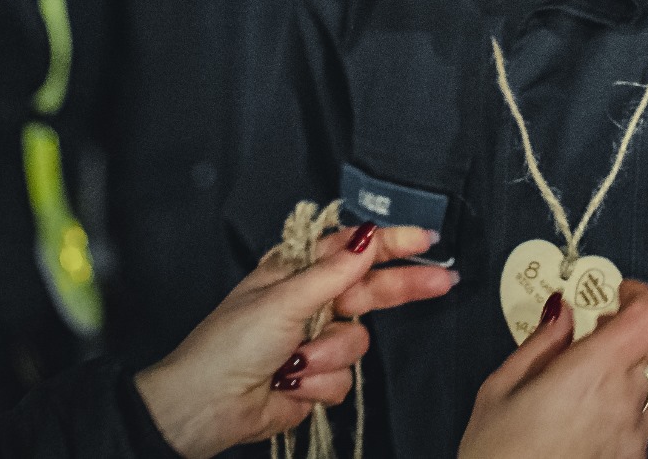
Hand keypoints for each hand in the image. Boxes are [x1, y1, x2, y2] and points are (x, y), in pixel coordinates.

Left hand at [135, 224, 457, 458]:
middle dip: (403, 287)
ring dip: (327, 355)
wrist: (204, 408)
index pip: (353, 251)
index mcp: (296, 273)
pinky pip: (343, 379)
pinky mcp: (317, 380)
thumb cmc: (229, 345)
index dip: (391, 243)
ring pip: (357, 342)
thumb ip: (333, 272)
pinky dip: (318, 384)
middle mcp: (310, 304)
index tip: (426, 238)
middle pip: (370, 291)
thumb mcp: (282, 299)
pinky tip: (290, 384)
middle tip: (443, 281)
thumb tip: (367, 238)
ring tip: (294, 362)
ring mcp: (315, 342)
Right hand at [459, 279, 647, 458]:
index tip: (616, 290)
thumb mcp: (500, 388)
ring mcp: (635, 434)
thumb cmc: (497, 457)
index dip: (640, 294)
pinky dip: (633, 400)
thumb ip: (541, 342)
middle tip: (603, 324)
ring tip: (600, 368)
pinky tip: (597, 408)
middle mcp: (623, 401)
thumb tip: (562, 311)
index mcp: (591, 372)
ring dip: (640, 363)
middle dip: (640, 324)